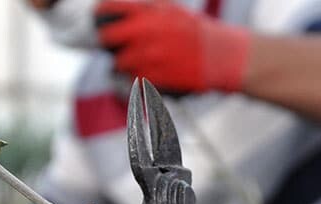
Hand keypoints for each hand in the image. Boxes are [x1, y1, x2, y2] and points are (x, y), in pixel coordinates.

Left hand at [96, 0, 250, 92]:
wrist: (222, 56)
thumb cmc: (197, 32)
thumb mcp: (173, 10)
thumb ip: (146, 9)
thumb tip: (120, 12)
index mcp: (151, 11)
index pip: (111, 8)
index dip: (101, 13)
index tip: (98, 18)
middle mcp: (148, 32)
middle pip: (108, 37)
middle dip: (107, 41)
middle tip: (110, 44)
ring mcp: (151, 57)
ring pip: (120, 62)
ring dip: (122, 63)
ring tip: (132, 62)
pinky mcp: (156, 77)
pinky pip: (133, 79)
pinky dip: (134, 77)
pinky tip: (144, 73)